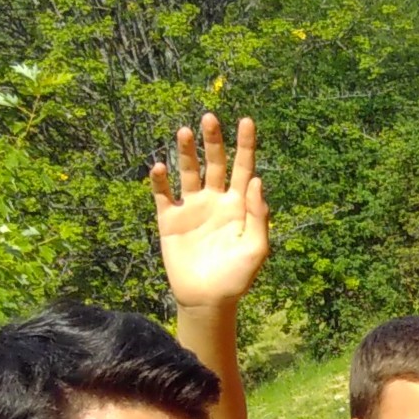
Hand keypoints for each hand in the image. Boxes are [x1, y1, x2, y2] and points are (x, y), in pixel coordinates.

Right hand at [150, 112, 268, 309]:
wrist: (207, 299)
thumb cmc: (236, 278)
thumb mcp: (256, 249)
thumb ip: (258, 216)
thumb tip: (256, 180)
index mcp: (239, 205)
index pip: (243, 168)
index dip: (245, 145)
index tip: (246, 120)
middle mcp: (215, 201)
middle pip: (215, 163)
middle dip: (213, 141)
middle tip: (210, 119)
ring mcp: (192, 208)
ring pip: (188, 172)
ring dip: (186, 152)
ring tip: (185, 132)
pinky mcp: (170, 219)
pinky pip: (163, 194)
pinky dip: (160, 180)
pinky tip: (159, 168)